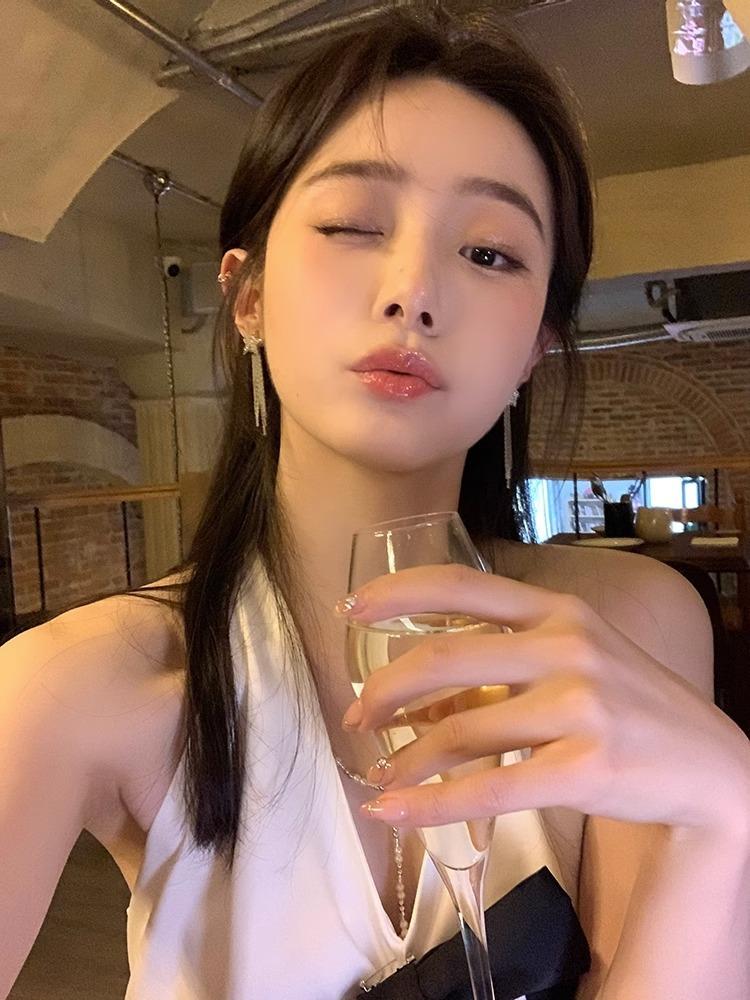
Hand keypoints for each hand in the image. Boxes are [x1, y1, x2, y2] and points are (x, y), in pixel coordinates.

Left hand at [337, 564, 749, 836]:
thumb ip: (505, 661)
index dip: (396, 592)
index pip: (461, 582)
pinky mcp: (585, 768)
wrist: (712, 767)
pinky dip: (432, 804)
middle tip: (357, 716)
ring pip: (461, 729)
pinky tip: (397, 812)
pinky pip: (489, 789)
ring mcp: (580, 706)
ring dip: (406, 755)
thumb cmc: (629, 706)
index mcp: (557, 609)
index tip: (349, 609)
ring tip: (381, 772)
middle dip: (385, 688)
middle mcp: (567, 646)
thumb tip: (418, 697)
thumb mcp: (577, 658)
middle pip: (445, 656)